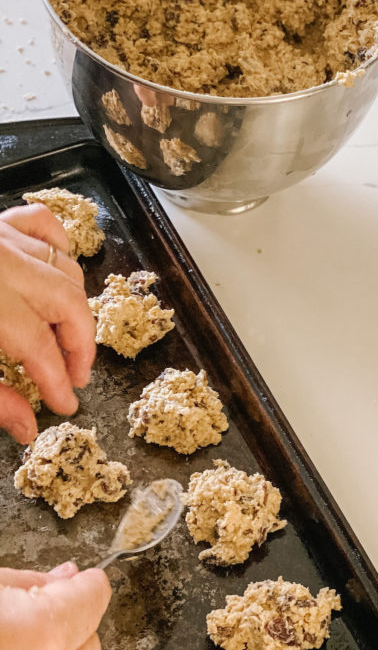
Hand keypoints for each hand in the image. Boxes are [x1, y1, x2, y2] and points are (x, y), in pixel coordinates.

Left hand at [0, 203, 95, 442]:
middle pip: (66, 301)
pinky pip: (40, 224)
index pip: (39, 346)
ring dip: (74, 304)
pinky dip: (57, 248)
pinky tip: (53, 273)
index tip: (64, 405)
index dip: (58, 380)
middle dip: (80, 343)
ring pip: (62, 266)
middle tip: (76, 376)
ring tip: (67, 336)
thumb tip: (25, 425)